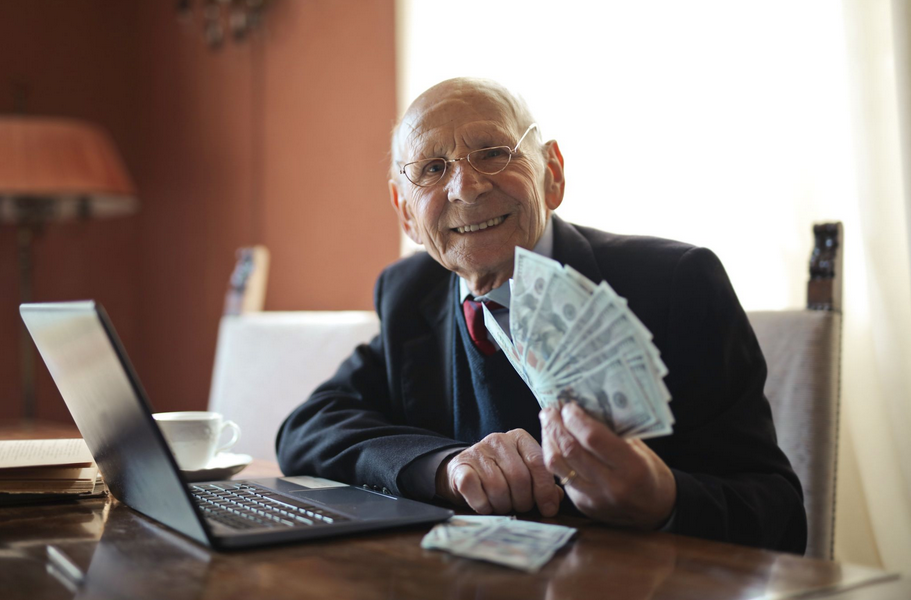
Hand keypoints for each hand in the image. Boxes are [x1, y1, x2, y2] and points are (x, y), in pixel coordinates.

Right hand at [436, 429, 563, 516]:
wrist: (463, 471)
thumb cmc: (501, 475)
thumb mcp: (525, 474)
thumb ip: (542, 483)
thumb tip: (556, 498)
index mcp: (520, 438)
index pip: (538, 462)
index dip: (545, 489)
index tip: (548, 509)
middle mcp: (498, 440)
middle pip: (519, 477)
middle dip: (523, 501)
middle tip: (519, 507)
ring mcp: (477, 451)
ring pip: (498, 487)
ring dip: (502, 505)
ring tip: (502, 506)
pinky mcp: (460, 466)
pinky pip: (476, 491)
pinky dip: (483, 505)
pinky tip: (485, 505)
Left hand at [539, 403, 675, 529]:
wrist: (655, 511)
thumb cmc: (650, 472)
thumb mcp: (640, 449)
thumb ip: (613, 431)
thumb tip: (584, 407)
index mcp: (631, 467)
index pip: (593, 438)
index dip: (575, 418)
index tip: (568, 405)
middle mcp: (610, 485)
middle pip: (570, 450)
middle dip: (556, 426)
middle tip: (550, 410)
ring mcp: (594, 498)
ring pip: (557, 466)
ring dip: (548, 441)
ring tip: (548, 424)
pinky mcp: (583, 505)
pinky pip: (561, 477)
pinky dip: (555, 456)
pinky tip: (556, 444)